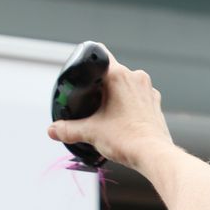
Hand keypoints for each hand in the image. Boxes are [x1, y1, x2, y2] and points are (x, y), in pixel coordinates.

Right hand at [47, 52, 173, 170]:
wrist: (154, 156)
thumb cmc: (127, 140)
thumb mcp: (91, 132)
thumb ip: (69, 129)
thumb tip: (53, 130)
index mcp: (118, 75)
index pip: (100, 53)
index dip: (89, 62)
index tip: (84, 74)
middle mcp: (136, 77)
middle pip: (112, 73)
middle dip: (103, 86)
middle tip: (95, 105)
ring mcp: (149, 90)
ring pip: (127, 86)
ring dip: (118, 96)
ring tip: (111, 116)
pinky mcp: (156, 104)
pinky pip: (140, 98)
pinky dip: (132, 106)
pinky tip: (126, 121)